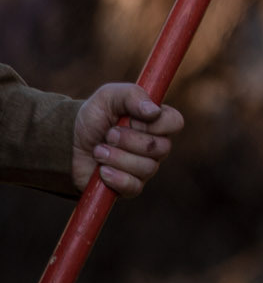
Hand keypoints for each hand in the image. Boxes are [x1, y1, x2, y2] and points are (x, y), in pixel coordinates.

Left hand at [71, 83, 183, 197]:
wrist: (68, 142)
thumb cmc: (94, 117)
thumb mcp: (108, 96)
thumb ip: (131, 96)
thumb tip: (153, 111)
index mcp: (156, 122)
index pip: (175, 122)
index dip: (155, 123)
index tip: (131, 119)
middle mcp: (156, 145)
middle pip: (161, 147)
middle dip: (128, 140)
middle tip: (108, 135)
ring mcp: (145, 167)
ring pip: (146, 168)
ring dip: (116, 157)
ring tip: (98, 151)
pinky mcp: (131, 186)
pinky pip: (134, 187)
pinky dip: (115, 178)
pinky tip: (101, 170)